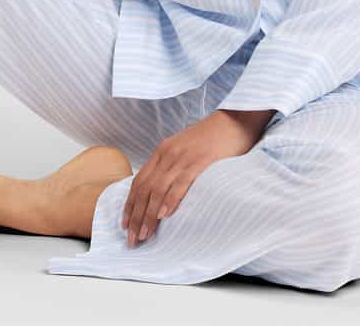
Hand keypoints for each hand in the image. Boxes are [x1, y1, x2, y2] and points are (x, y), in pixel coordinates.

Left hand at [121, 110, 268, 246]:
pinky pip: (180, 182)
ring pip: (158, 189)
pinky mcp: (199, 161)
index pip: (138, 182)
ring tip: (144, 234)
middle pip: (144, 188)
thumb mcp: (185, 150)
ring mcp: (182, 157)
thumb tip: (162, 194)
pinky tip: (164, 215)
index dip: (130, 205)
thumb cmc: (212, 139)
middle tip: (132, 239)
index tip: (125, 225)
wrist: (234, 121)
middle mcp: (167, 154)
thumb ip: (172, 167)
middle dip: (136, 215)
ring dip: (149, 214)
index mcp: (162, 152)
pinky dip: (170, 199)